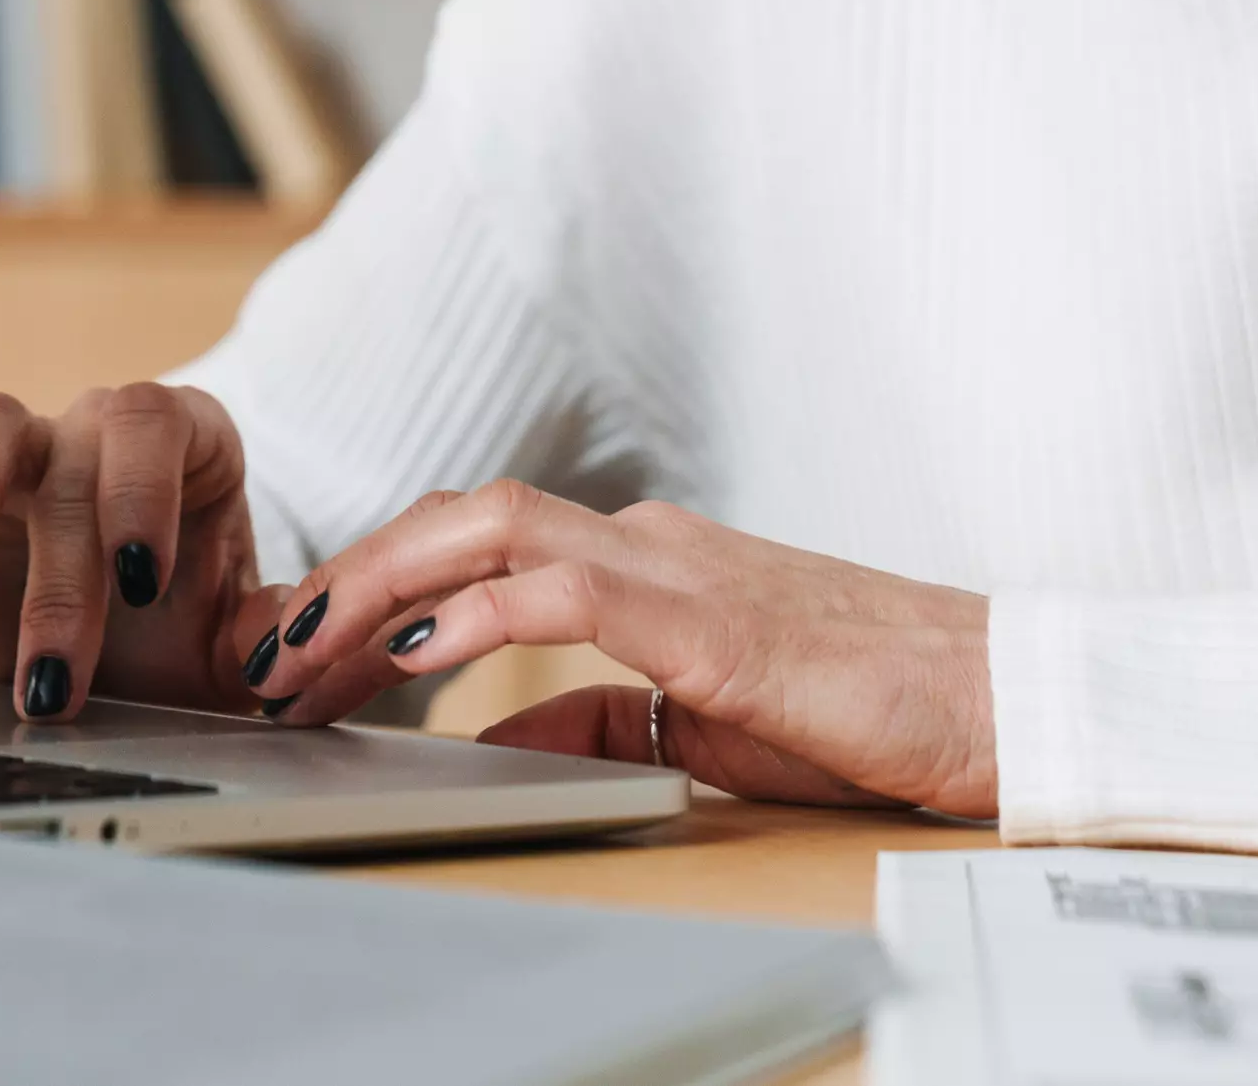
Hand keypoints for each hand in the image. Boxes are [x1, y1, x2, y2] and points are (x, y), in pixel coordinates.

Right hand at [0, 364, 284, 724]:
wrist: (117, 660)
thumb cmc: (178, 635)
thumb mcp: (229, 647)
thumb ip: (260, 639)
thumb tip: (279, 650)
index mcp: (184, 445)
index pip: (162, 425)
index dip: (145, 493)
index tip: (141, 581)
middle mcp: (97, 430)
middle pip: (79, 455)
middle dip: (66, 575)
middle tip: (57, 677)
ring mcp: (18, 446)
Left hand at [242, 481, 995, 816]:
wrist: (994, 697)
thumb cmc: (867, 707)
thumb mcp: (698, 726)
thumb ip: (594, 721)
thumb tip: (485, 739)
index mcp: (644, 559)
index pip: (476, 543)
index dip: (374, 586)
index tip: (298, 650)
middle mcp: (646, 540)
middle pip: (457, 518)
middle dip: (346, 578)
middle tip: (262, 651)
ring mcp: (675, 565)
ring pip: (489, 528)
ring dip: (379, 587)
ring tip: (302, 651)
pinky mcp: (707, 615)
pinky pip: (565, 590)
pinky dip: (475, 613)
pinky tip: (414, 656)